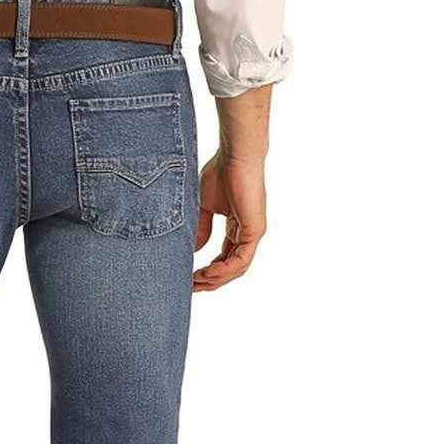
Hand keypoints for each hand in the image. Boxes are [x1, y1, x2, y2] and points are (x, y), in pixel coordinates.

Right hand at [194, 85, 272, 292]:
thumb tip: (195, 251)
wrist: (235, 155)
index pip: (224, 258)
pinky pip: (241, 260)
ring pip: (236, 269)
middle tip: (190, 288)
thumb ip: (201, 229)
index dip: (207, 272)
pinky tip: (208, 274)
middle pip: (230, 269)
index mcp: (236, 228)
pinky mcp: (255, 230)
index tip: (189, 279)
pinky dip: (224, 270)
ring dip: (215, 279)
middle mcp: (247, 233)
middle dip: (209, 281)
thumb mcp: (203, 207)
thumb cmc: (220, 172)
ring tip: (196, 282)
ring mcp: (252, 233)